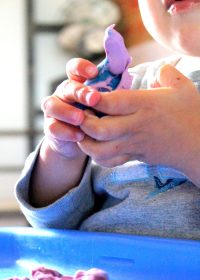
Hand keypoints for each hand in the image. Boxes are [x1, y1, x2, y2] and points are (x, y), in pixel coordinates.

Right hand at [41, 58, 100, 158]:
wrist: (77, 139)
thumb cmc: (94, 117)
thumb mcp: (102, 105)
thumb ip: (109, 94)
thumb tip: (126, 86)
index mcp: (76, 83)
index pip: (74, 68)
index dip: (81, 67)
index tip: (94, 72)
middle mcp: (63, 93)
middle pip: (67, 87)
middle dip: (80, 92)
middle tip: (94, 99)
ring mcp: (53, 109)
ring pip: (52, 105)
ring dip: (67, 112)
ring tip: (80, 118)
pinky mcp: (50, 126)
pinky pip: (53, 127)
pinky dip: (65, 131)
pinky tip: (79, 136)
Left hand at [79, 65, 199, 184]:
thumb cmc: (192, 114)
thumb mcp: (182, 86)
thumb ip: (166, 72)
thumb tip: (155, 69)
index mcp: (145, 105)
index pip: (111, 103)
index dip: (92, 98)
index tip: (83, 93)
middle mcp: (136, 126)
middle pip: (99, 129)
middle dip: (83, 121)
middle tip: (79, 113)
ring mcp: (134, 144)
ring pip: (100, 150)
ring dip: (86, 141)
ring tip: (82, 131)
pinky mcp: (135, 157)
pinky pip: (110, 162)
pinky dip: (97, 156)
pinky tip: (96, 146)